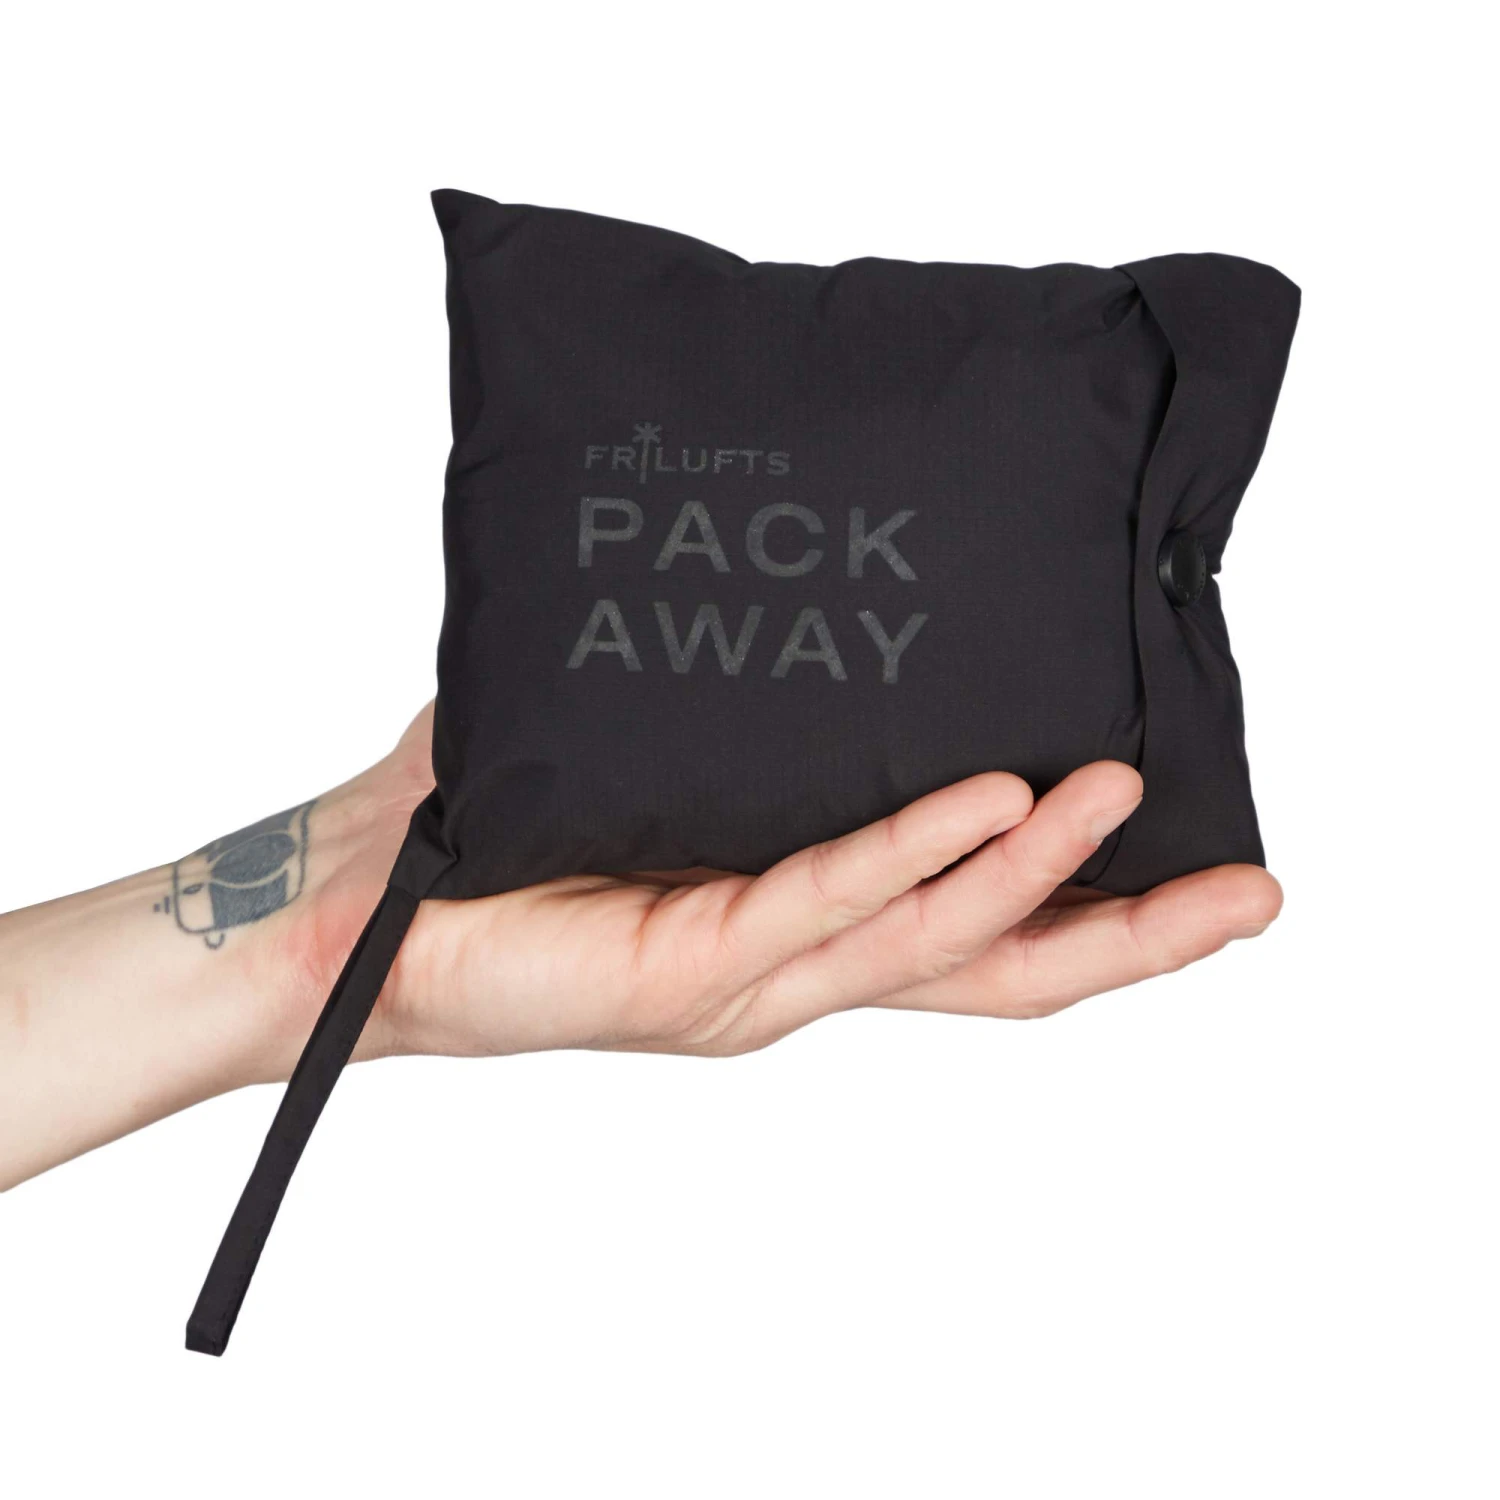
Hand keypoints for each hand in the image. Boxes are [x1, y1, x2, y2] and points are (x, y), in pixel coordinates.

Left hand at [287, 705, 1281, 1067]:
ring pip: (937, 943)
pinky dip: (920, 852)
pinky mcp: (690, 971)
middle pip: (999, 967)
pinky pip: (828, 903)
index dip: (1099, 907)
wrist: (365, 900)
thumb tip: (803, 557)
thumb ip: (740, 685)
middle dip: (1137, 936)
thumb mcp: (654, 741)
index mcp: (807, 915)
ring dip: (1050, 873)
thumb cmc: (505, 818)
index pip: (980, 926)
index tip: (1200, 850)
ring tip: (1131, 793)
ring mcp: (754, 977)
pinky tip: (996, 802)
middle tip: (1256, 890)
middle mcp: (801, 961)